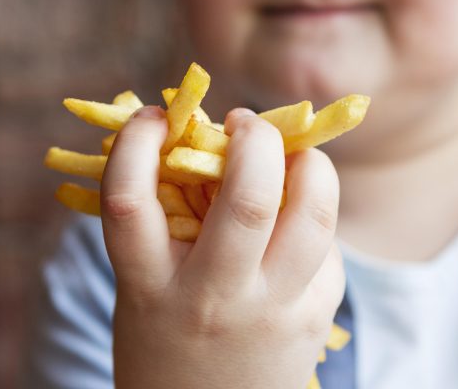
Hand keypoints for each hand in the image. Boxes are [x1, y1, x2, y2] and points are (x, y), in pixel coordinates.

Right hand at [101, 106, 344, 387]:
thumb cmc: (167, 340)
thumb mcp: (145, 288)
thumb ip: (168, 223)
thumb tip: (209, 142)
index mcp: (149, 287)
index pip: (130, 200)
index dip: (136, 142)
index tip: (153, 116)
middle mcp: (214, 299)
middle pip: (249, 199)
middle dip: (255, 138)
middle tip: (243, 124)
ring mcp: (273, 311)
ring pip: (315, 216)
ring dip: (311, 165)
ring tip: (292, 156)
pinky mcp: (317, 317)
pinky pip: (327, 247)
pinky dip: (314, 215)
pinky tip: (298, 218)